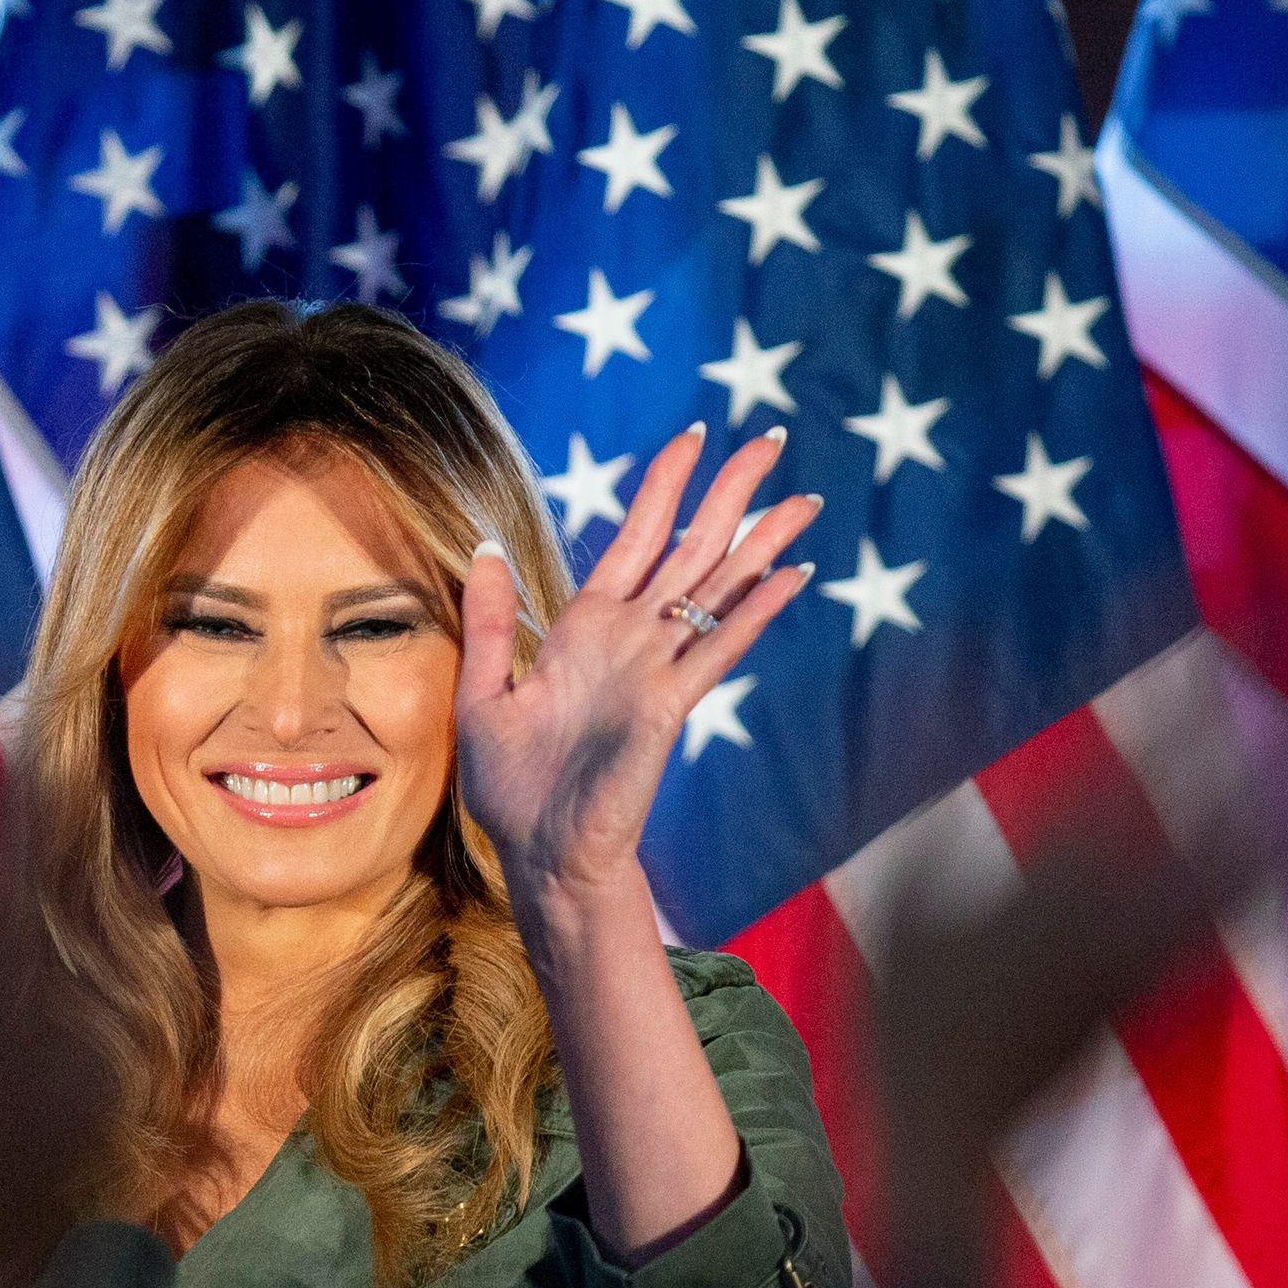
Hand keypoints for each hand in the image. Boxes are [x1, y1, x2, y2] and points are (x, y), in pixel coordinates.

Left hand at [455, 425, 821, 906]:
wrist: (538, 852)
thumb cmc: (510, 787)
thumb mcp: (482, 693)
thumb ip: (490, 621)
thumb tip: (485, 546)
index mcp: (586, 627)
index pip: (636, 537)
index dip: (664, 486)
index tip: (694, 436)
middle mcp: (631, 638)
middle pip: (692, 547)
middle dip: (730, 493)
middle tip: (772, 441)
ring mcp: (656, 667)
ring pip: (719, 587)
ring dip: (762, 542)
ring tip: (805, 499)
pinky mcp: (670, 703)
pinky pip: (719, 645)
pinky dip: (756, 609)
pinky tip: (794, 576)